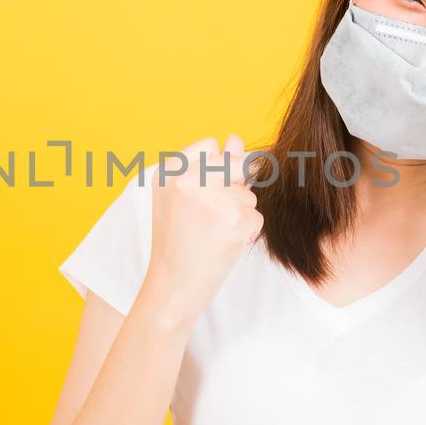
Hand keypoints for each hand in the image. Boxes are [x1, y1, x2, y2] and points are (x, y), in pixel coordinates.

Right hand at [145, 134, 264, 318]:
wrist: (171, 287)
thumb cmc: (177, 241)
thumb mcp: (182, 197)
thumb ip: (210, 165)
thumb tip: (236, 138)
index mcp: (170, 170)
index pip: (212, 146)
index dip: (216, 170)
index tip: (204, 194)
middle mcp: (188, 179)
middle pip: (236, 165)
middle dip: (233, 189)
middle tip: (209, 217)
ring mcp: (212, 199)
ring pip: (248, 195)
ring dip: (239, 215)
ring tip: (211, 234)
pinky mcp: (233, 222)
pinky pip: (256, 217)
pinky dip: (246, 233)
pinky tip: (222, 246)